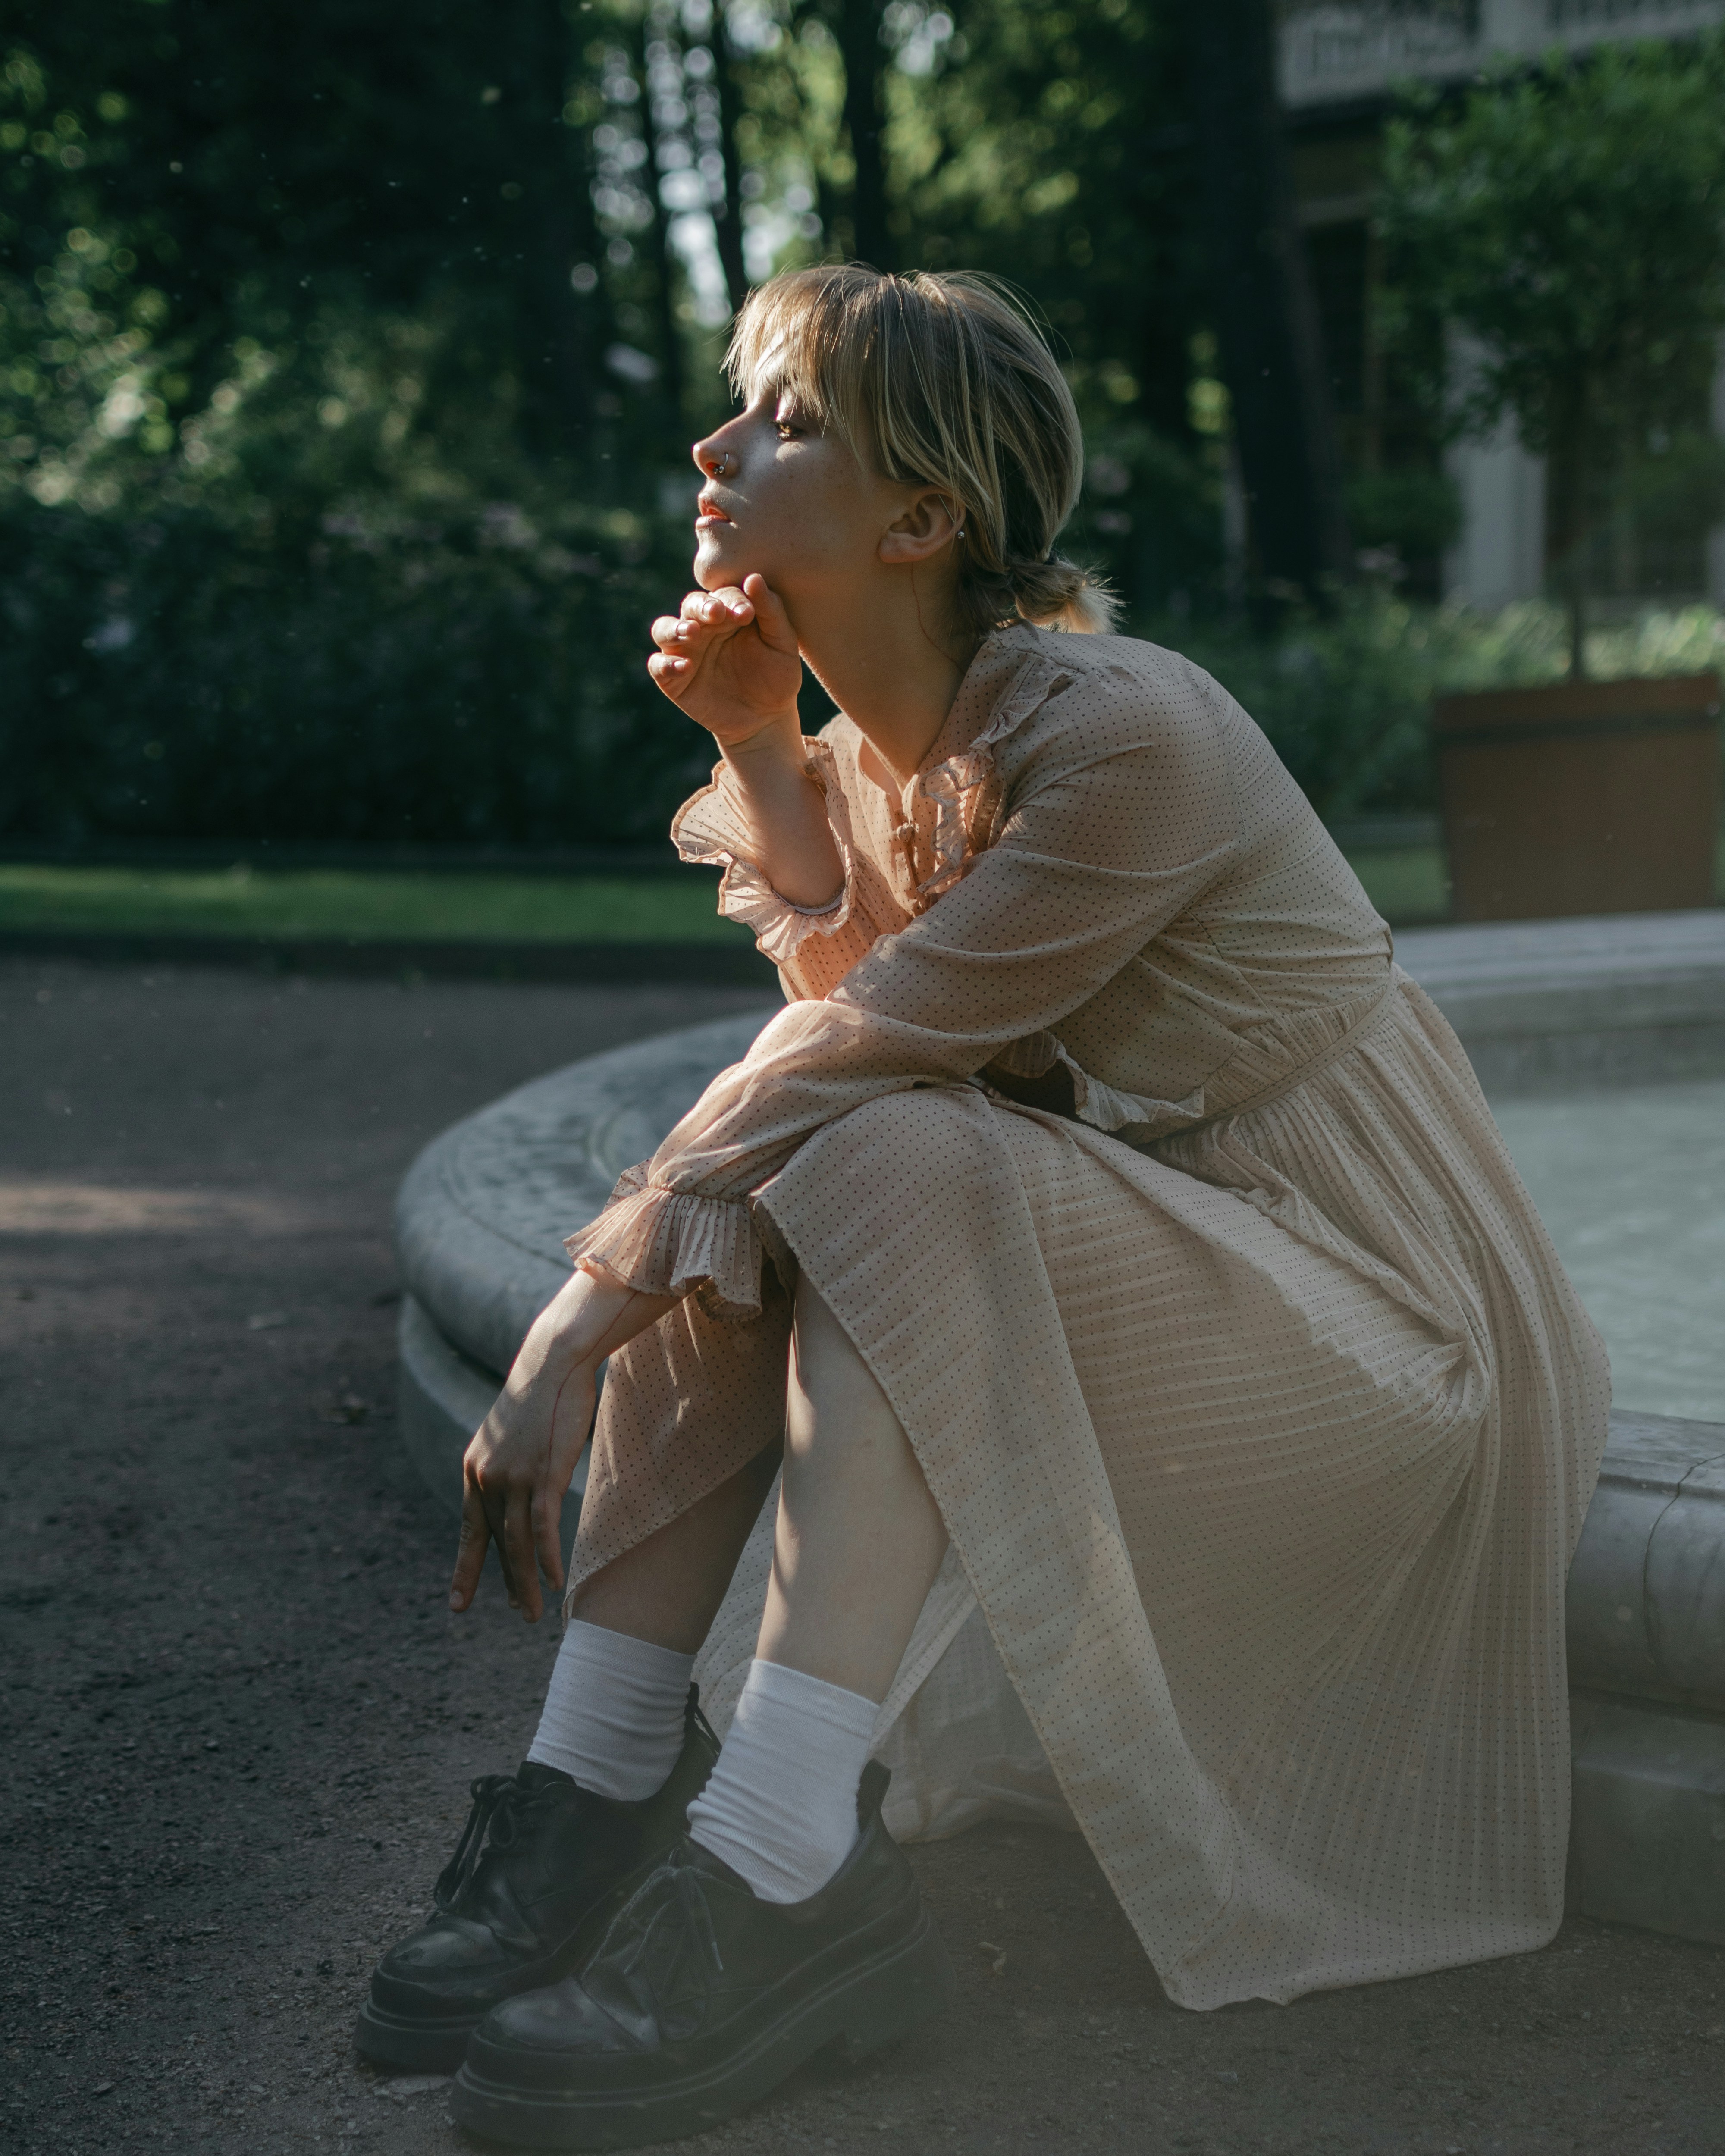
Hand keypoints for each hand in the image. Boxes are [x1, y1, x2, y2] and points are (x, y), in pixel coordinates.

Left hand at [449, 1269, 677, 1622]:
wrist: (552, 1360)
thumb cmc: (540, 1396)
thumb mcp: (514, 1436)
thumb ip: (509, 1467)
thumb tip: (516, 1490)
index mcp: (475, 1469)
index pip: (471, 1531)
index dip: (466, 1568)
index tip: (458, 1603)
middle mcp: (486, 1477)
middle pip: (497, 1543)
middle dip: (506, 1583)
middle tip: (519, 1614)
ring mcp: (513, 1477)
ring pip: (516, 1543)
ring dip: (526, 1583)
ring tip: (534, 1613)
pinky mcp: (542, 1473)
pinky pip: (542, 1525)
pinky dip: (546, 1557)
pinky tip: (554, 1580)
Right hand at [647, 574, 802, 749]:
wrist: (766, 719)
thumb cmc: (776, 676)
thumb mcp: (781, 644)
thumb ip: (771, 611)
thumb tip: (753, 577)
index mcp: (727, 614)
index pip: (722, 595)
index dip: (731, 600)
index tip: (746, 613)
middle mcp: (702, 628)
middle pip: (691, 606)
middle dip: (701, 607)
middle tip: (716, 614)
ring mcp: (685, 652)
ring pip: (664, 629)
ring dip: (674, 628)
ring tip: (691, 633)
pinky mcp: (673, 679)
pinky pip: (657, 666)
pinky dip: (665, 664)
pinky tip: (684, 667)